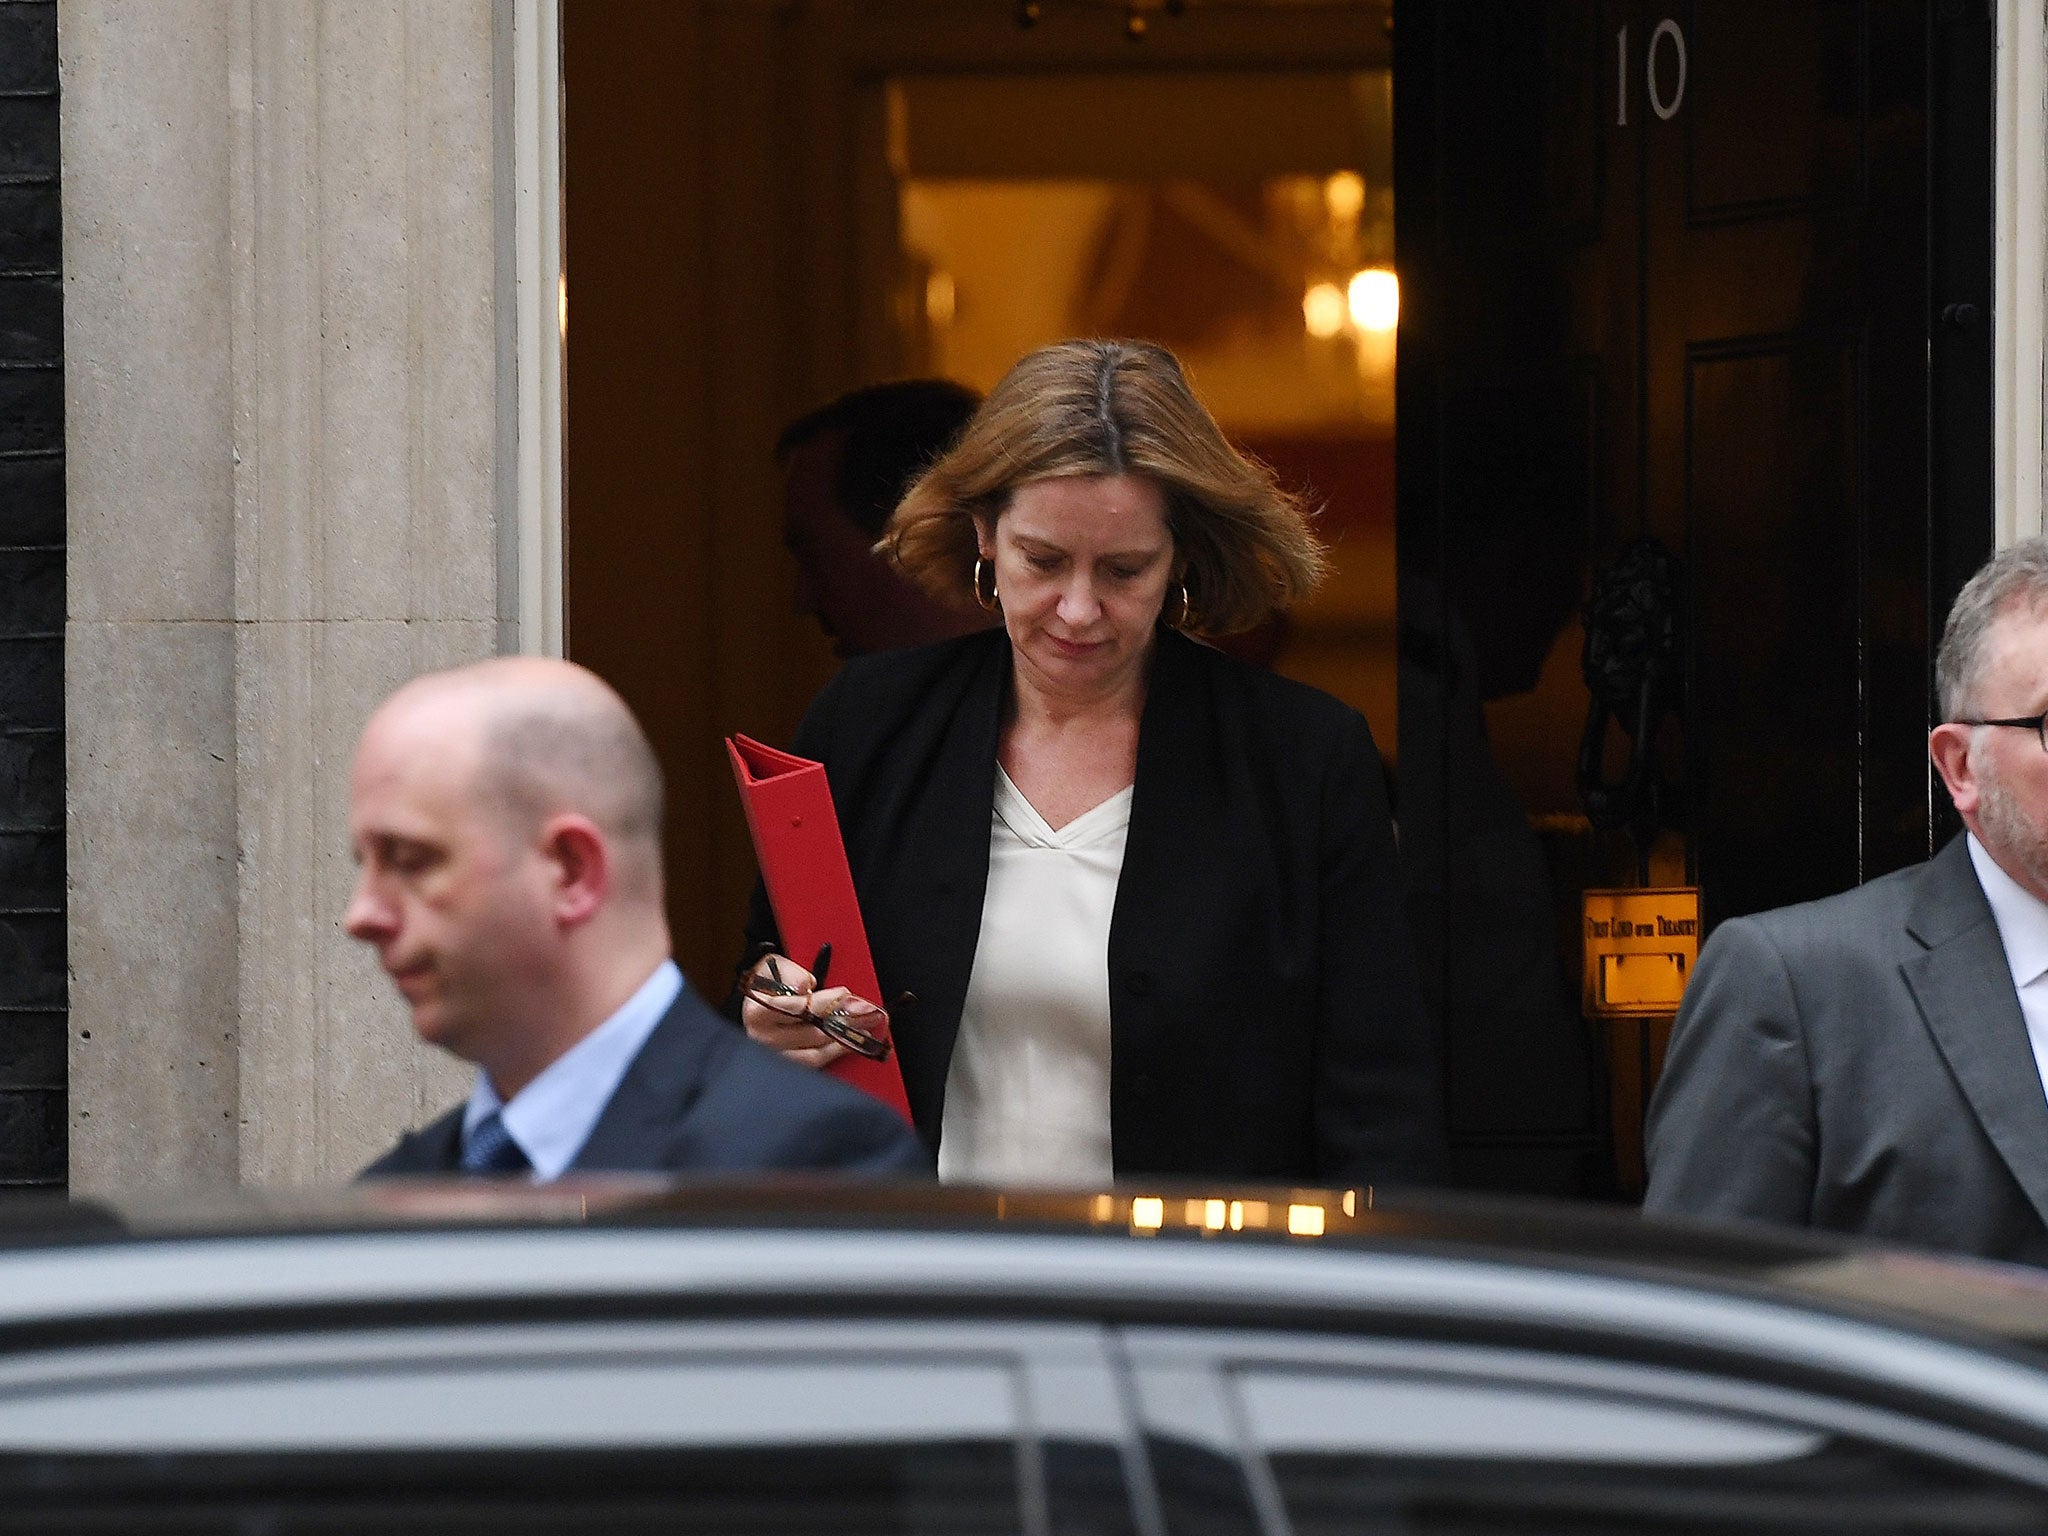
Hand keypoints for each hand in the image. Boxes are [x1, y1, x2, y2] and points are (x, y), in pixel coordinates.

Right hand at [741, 954, 888, 1069]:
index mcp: (758, 1013)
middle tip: (867, 1010)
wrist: (759, 1003)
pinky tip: (854, 1042)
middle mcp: (764, 1040)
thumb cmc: (770, 985)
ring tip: (867, 1026)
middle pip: (811, 1032)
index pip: (796, 1009)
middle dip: (843, 1019)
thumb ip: (790, 973)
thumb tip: (804, 986)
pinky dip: (837, 1052)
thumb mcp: (775, 967)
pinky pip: (817, 1063)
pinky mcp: (788, 1068)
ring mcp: (776, 1058)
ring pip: (816, 1053)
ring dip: (846, 1039)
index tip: (844, 993)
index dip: (823, 1002)